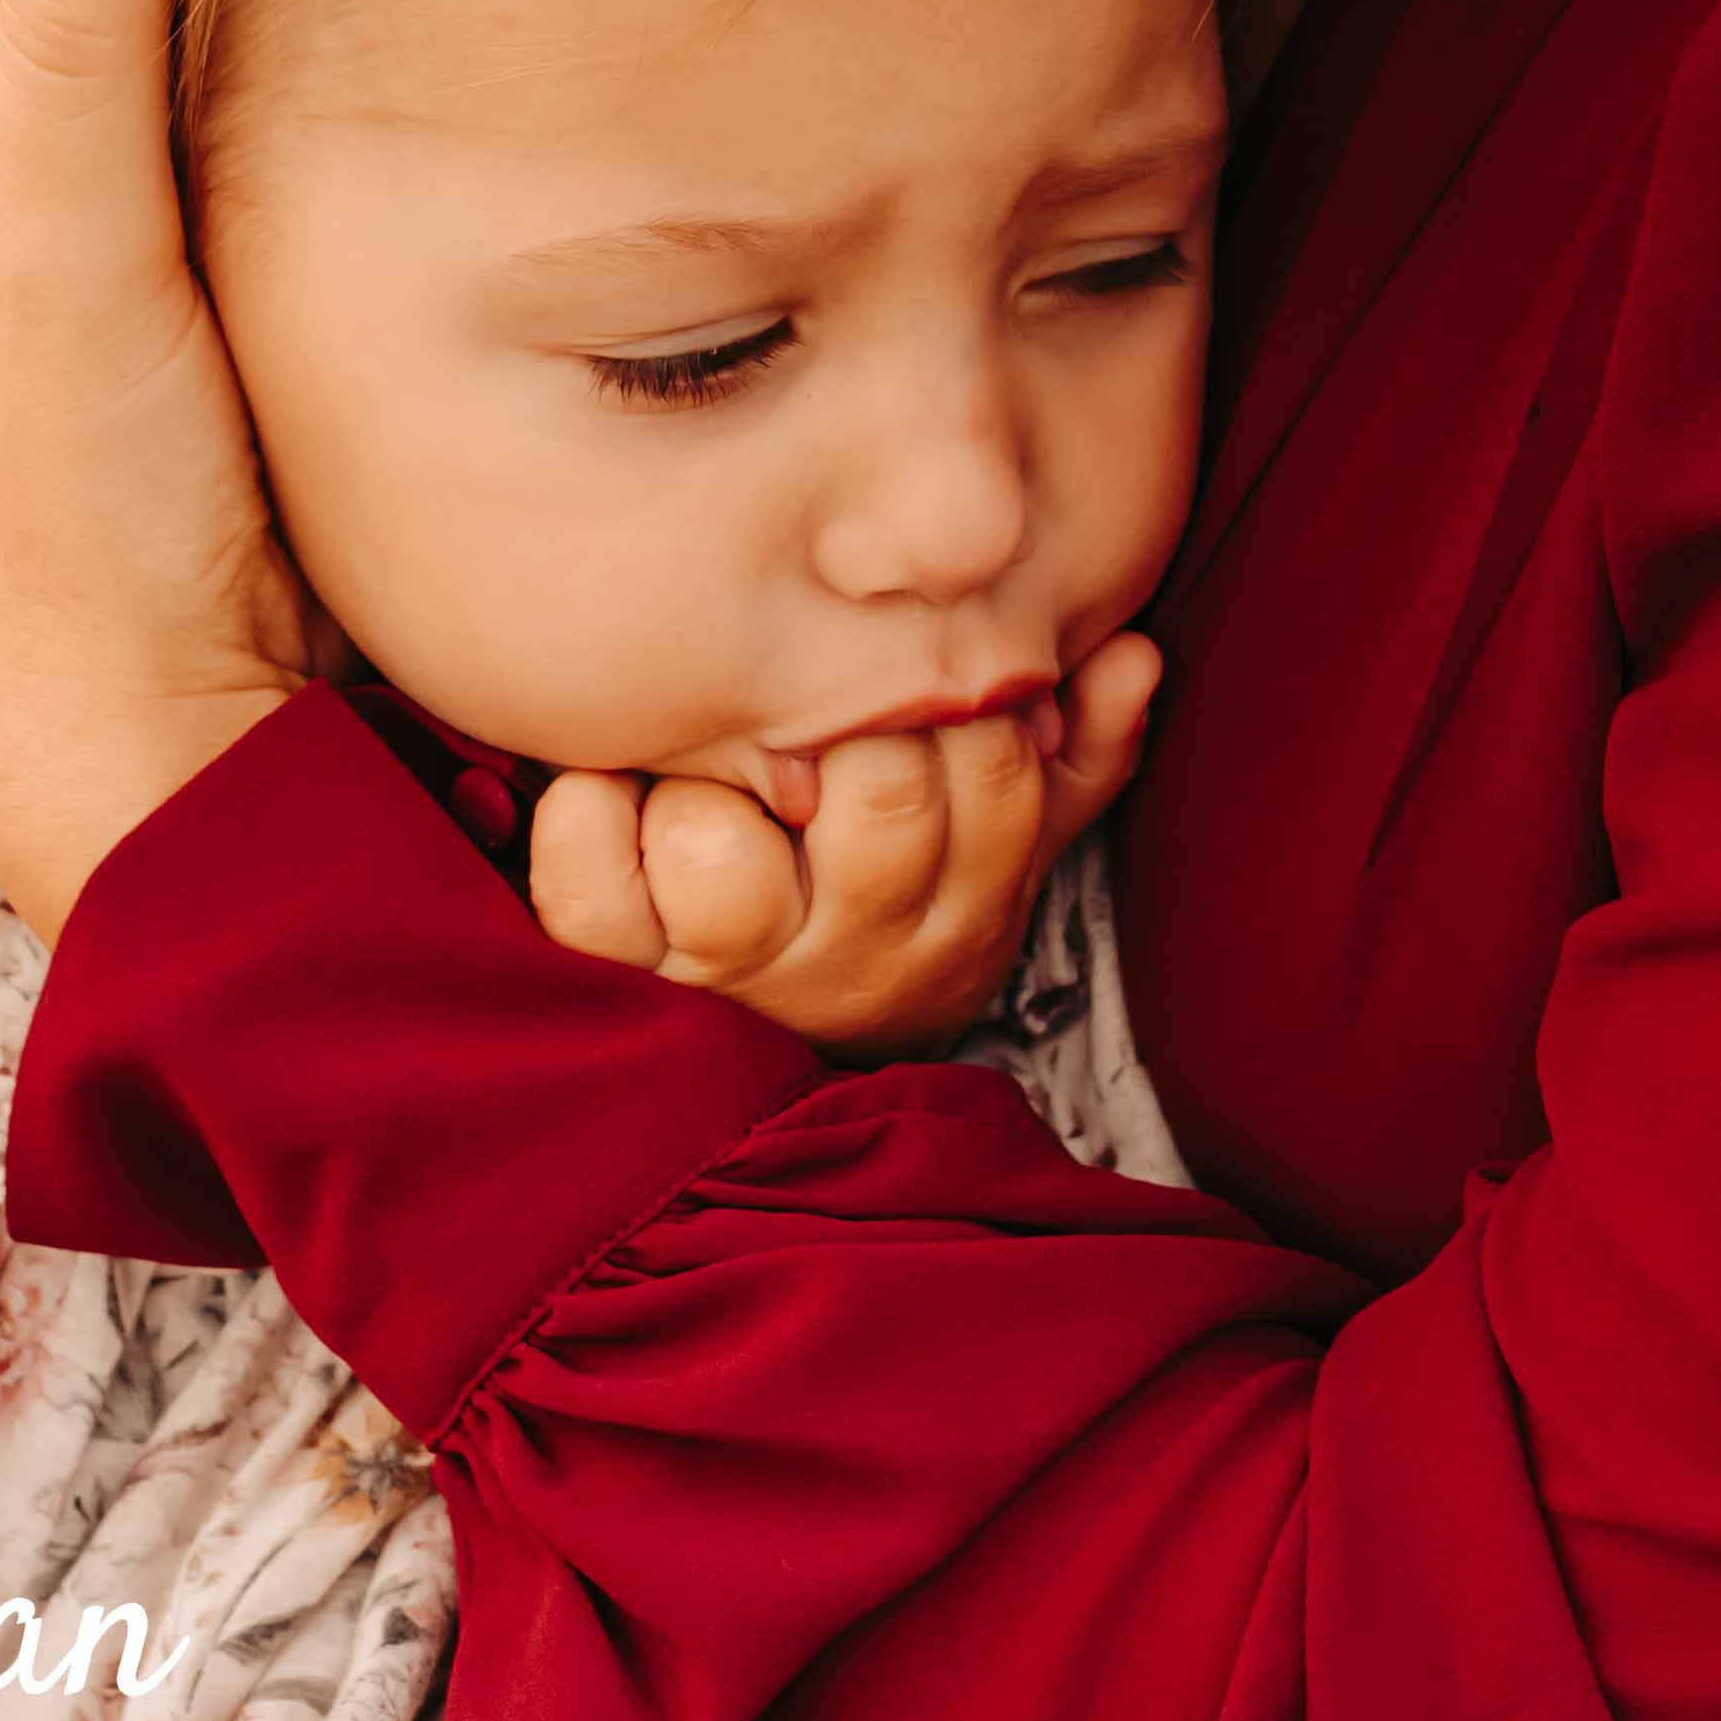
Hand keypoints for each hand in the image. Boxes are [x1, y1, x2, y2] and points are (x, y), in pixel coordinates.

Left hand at [524, 642, 1160, 1054]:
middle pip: (879, 797)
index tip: (914, 674)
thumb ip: (1075, 757)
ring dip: (707, 790)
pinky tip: (610, 792)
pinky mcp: (615, 970)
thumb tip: (1134, 653)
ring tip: (707, 773)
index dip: (952, 701)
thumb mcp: (999, 850)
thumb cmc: (886, 903)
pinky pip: (587, 880)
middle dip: (846, 729)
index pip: (990, 771)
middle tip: (811, 704)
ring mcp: (727, 974)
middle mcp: (845, 955)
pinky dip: (586, 815)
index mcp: (950, 912)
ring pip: (724, 850)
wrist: (767, 1066)